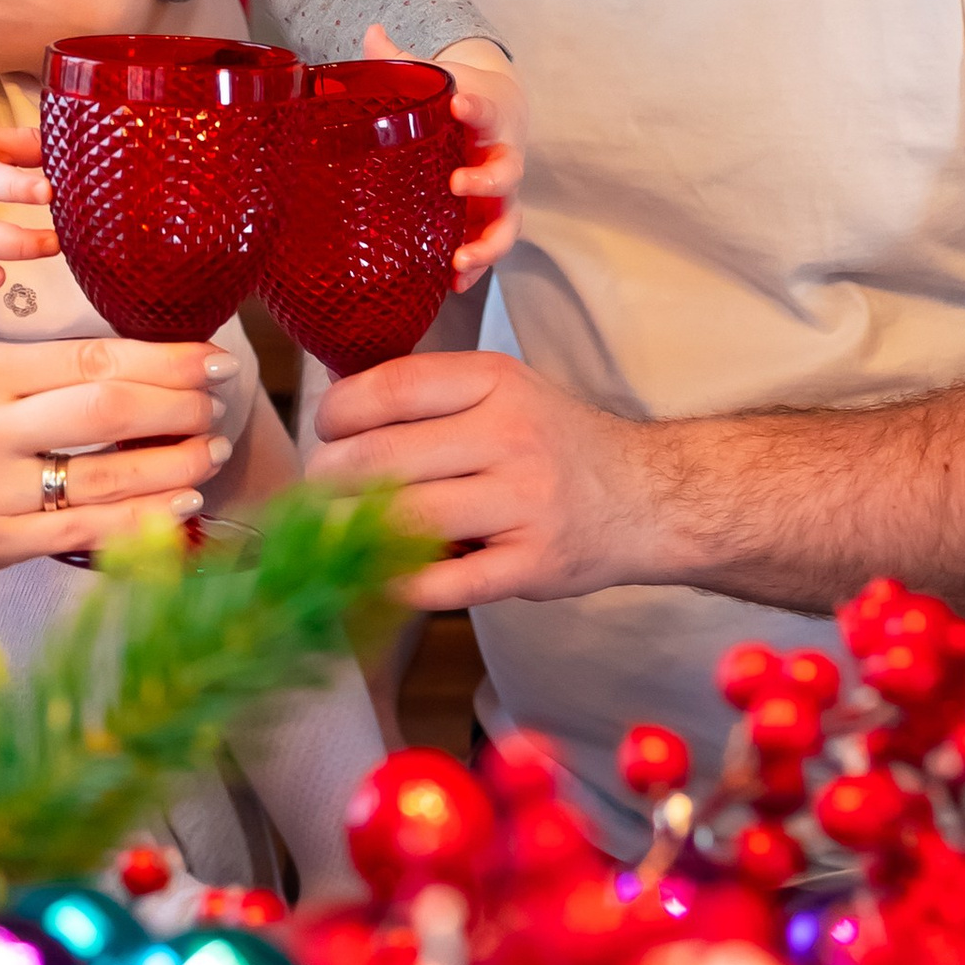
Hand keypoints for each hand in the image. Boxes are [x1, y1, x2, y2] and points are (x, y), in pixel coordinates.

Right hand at [0, 332, 237, 568]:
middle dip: (179, 405)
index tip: (213, 359)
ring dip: (175, 463)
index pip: (92, 358)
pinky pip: (86, 532)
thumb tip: (157, 366)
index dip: (165, 359)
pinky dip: (144, 517)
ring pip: (105, 475)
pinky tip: (182, 501)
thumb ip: (49, 373)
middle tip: (218, 404)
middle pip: (104, 410)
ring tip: (212, 451)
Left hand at [305, 345, 647, 609]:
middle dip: (329, 477)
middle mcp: (510, 436)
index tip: (325, 430)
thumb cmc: (553, 441)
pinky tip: (376, 577)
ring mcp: (523, 503)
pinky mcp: (531, 565)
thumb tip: (335, 414)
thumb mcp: (502, 391)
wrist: (647, 496)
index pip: (392, 388)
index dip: (338, 412)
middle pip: (385, 457)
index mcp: (495, 382)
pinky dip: (398, 583)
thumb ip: (431, 398)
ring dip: (350, 531)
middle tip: (317, 488)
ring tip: (329, 532)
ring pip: (407, 518)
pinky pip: (445, 582)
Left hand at [365, 24, 524, 278]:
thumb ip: (401, 58)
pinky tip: (453, 285)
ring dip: (487, 244)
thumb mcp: (435, 71)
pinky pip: (489, 247)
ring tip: (460, 260)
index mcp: (486, 115)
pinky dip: (475, 269)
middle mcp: (501, 155)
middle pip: (507, 171)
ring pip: (507, 221)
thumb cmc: (459, 93)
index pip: (485, 108)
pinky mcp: (489, 220)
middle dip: (486, 180)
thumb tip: (370, 32)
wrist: (499, 111)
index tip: (458, 103)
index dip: (474, 107)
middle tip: (458, 184)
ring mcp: (499, 194)